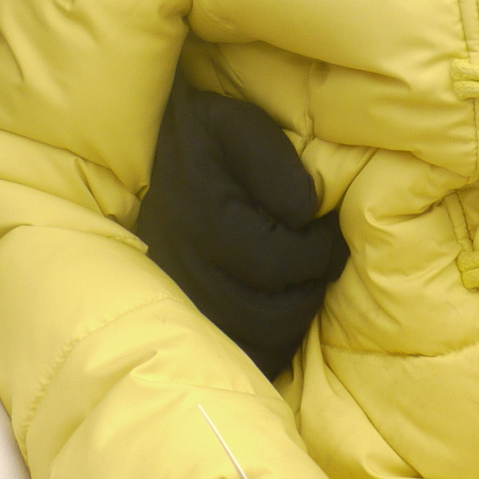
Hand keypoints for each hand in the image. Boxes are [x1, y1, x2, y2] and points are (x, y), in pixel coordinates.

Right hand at [138, 79, 348, 376]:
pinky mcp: (183, 320)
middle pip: (272, 312)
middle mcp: (185, 267)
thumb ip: (270, 159)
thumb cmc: (206, 140)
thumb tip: (306, 210)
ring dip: (295, 312)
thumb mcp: (233, 124)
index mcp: (201, 216)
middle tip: (321, 254)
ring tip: (302, 277)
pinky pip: (241, 355)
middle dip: (311, 283)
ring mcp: (180, 301)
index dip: (319, 247)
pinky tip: (280, 304)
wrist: (152, 161)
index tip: (326, 226)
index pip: (278, 259)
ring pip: (259, 340)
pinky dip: (272, 340)